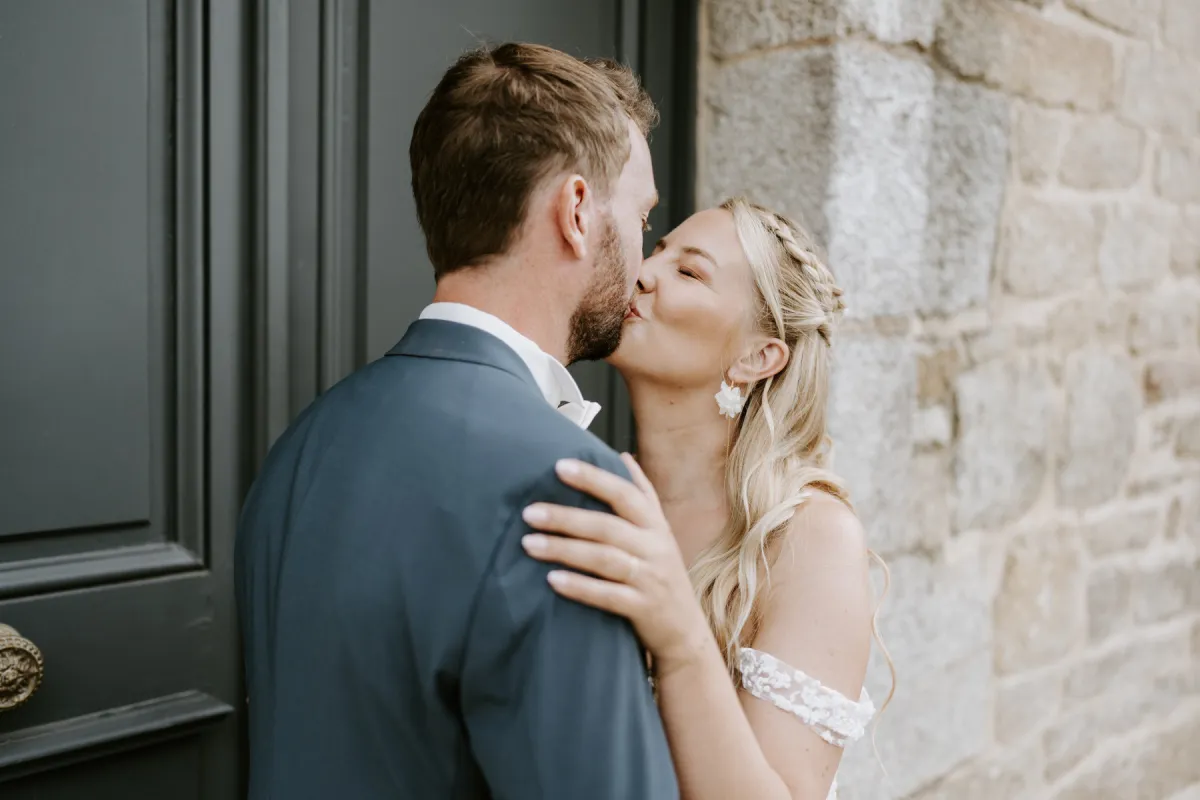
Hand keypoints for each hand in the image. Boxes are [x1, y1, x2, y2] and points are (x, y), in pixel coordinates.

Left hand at [521, 454, 712, 672]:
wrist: (685, 631)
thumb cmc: (662, 574)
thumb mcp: (660, 532)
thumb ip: (643, 495)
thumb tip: (624, 456)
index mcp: (655, 525)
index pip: (625, 493)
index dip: (594, 478)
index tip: (559, 466)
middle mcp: (656, 547)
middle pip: (608, 526)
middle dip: (566, 517)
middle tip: (529, 512)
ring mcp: (651, 578)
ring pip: (605, 559)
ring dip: (564, 550)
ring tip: (528, 544)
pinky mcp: (643, 608)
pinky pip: (608, 595)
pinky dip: (580, 587)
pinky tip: (552, 580)